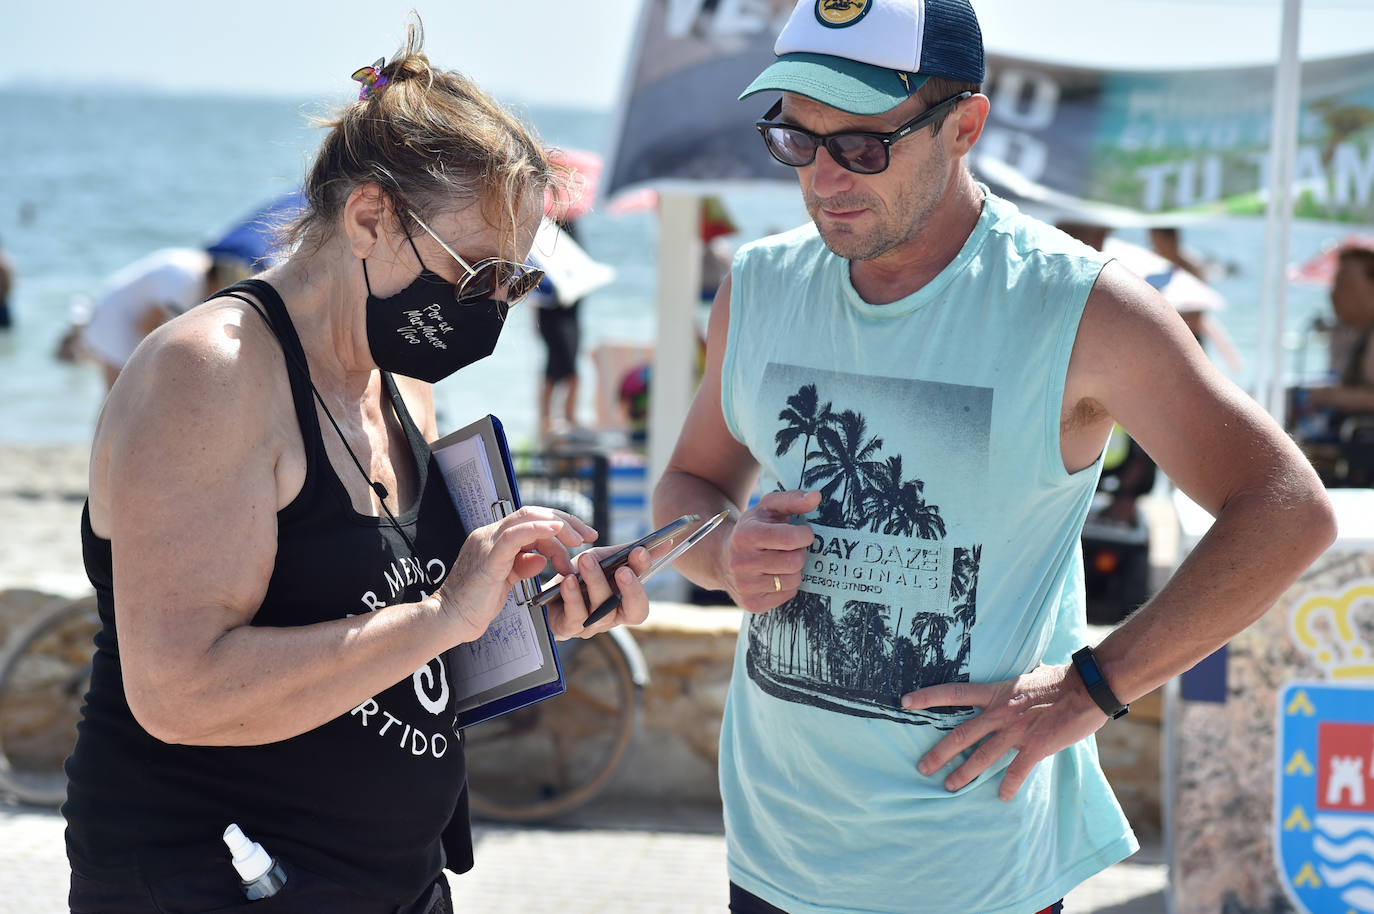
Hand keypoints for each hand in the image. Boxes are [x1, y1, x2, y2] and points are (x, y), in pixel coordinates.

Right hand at [437, 506, 593, 642]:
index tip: (583, 537)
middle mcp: (490, 534)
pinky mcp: (488, 557)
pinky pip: (515, 535)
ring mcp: (488, 542)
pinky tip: (557, 531)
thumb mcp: (506, 581)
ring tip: (579, 540)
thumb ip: (523, 565)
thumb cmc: (475, 604)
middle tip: (590, 534)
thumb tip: (542, 558)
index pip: (531, 519)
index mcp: (494, 539)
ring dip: (558, 526)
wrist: (450, 620)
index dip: (560, 525)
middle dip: (565, 521)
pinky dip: (538, 529)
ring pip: (527, 518)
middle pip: (533, 513)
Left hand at [543, 542, 655, 638]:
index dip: (644, 578)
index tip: (640, 552)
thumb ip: (631, 554)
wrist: (547, 591)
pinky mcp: (568, 628)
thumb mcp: (606, 560)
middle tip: (623, 569)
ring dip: (596, 582)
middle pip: (633, 612)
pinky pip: (574, 616)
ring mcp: (591, 626)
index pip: (644, 597)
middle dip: (631, 590)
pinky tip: (569, 580)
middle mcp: (612, 618)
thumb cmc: (582, 576)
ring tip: (587, 560)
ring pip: (601, 610)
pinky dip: (573, 596)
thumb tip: (665, 542)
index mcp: (625, 604)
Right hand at [722, 489, 819, 611]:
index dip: (804, 535)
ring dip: (794, 570)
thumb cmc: (752, 529)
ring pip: (793, 580)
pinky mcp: (752, 603)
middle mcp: (742, 562)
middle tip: (792, 548)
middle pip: (794, 562)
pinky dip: (787, 584)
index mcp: (745, 535)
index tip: (802, 532)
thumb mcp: (767, 508)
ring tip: (781, 560)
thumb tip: (816, 497)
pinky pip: (787, 594)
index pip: (789, 538)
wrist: (721, 557)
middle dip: (800, 553)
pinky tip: (774, 575)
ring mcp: (745, 586)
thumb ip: (793, 500)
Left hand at [900, 663, 1106, 800]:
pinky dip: (1008, 786)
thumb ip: (1012, 685)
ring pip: (982, 757)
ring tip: (950, 786)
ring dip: (964, 774)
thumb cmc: (1059, 679)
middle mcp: (1000, 711)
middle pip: (960, 734)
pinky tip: (1002, 798)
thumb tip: (1014, 679)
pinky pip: (1016, 772)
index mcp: (995, 692)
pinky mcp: (1036, 746)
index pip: (953, 692)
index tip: (904, 702)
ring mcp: (1016, 730)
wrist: (1087, 687)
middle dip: (939, 753)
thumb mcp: (1026, 676)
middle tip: (922, 768)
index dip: (927, 697)